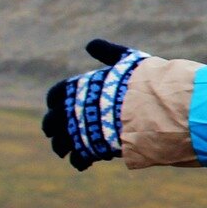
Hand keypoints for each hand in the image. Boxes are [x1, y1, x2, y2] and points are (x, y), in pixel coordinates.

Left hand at [42, 39, 146, 171]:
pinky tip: (84, 163)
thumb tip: (91, 43)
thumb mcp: (126, 62)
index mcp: (77, 88)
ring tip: (67, 152)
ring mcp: (81, 130)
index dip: (55, 101)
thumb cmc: (142, 82)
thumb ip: (109, 54)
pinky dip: (79, 161)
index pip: (56, 94)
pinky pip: (79, 158)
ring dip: (62, 147)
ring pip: (61, 142)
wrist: (153, 107)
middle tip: (54, 133)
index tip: (57, 106)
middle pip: (53, 121)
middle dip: (53, 127)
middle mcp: (73, 109)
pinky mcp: (91, 148)